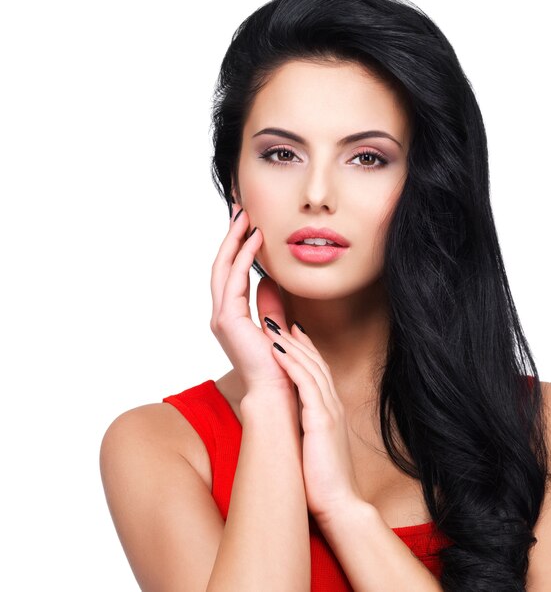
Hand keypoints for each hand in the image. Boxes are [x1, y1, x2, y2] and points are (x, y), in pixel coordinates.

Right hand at [210, 203, 297, 396]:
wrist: (277, 390)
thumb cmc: (278, 362)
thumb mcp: (275, 324)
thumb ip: (270, 304)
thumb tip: (270, 282)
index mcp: (231, 316)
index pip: (231, 274)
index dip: (237, 248)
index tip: (247, 225)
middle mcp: (222, 314)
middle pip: (222, 266)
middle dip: (230, 237)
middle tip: (240, 210)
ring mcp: (222, 316)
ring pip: (224, 268)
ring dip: (234, 241)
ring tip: (246, 217)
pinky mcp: (228, 319)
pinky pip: (235, 280)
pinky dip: (244, 257)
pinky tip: (255, 240)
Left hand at [263, 322, 365, 522]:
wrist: (341, 506)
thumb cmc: (324, 481)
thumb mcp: (315, 445)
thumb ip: (308, 426)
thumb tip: (294, 419)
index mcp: (330, 410)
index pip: (317, 370)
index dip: (304, 348)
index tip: (289, 331)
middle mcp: (332, 405)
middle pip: (314, 362)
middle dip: (295, 338)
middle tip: (277, 318)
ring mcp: (329, 411)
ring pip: (310, 367)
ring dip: (291, 344)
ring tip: (272, 325)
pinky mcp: (322, 420)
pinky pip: (306, 384)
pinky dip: (293, 364)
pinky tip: (278, 349)